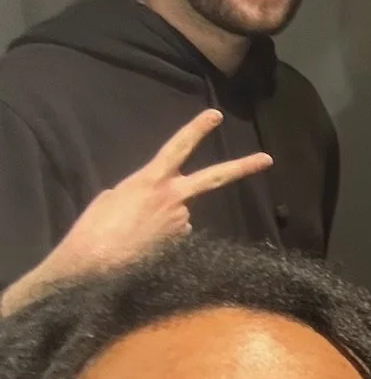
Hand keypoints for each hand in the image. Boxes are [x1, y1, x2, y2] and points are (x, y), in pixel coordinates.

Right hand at [3, 109, 271, 314]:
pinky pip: (177, 234)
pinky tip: (144, 246)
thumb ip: (141, 192)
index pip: (178, 147)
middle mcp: (174, 198)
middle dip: (243, 167)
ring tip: (136, 234)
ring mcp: (183, 221)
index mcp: (151, 180)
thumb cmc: (95, 228)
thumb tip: (159, 203)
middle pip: (215, 178)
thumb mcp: (112, 198)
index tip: (215, 115)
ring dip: (164, 221)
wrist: (95, 263)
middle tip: (267, 159)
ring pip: (182, 213)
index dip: (197, 130)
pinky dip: (163, 238)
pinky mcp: (184, 242)